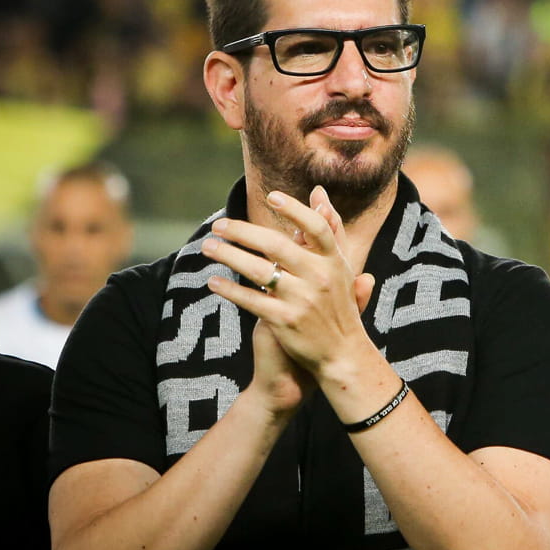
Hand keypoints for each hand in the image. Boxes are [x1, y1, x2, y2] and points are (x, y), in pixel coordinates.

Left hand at [203, 188, 374, 386]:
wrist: (342, 356)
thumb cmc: (339, 308)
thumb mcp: (342, 268)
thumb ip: (331, 231)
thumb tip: (318, 193)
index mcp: (335, 263)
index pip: (316, 228)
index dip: (295, 210)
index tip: (271, 198)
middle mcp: (321, 278)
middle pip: (277, 245)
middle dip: (243, 232)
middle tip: (219, 224)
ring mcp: (303, 300)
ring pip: (258, 270)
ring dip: (228, 256)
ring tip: (208, 247)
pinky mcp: (285, 322)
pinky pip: (250, 300)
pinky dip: (229, 290)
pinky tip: (213, 282)